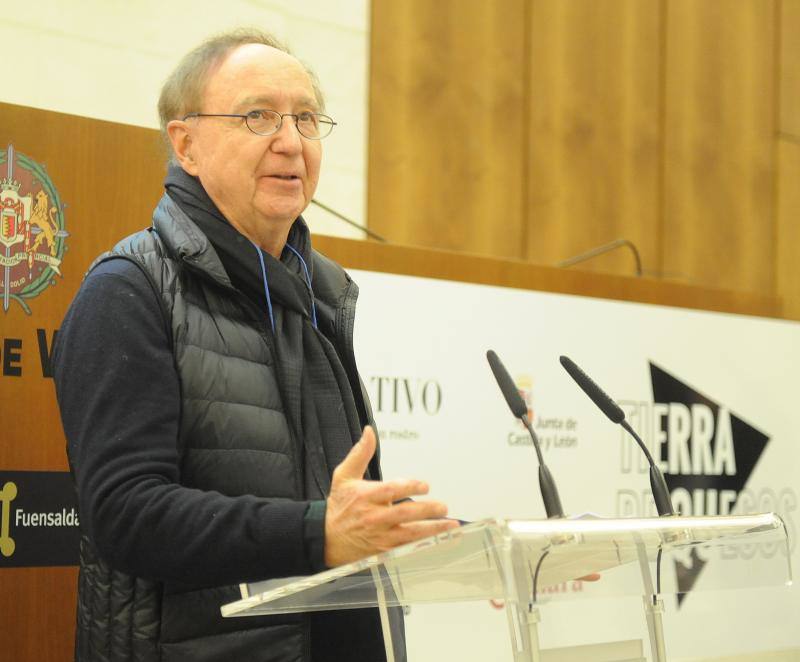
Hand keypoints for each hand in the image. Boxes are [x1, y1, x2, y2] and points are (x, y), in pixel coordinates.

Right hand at [324, 426, 458, 566]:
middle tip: (443, 507)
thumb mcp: (344, 475)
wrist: (325, 538)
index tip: (425, 485)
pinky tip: (438, 542)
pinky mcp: (383, 551)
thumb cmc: (338, 505)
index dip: (410, 486)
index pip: (392, 490)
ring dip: (433, 530)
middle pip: (405, 513)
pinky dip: (424, 545)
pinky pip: (407, 549)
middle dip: (427, 510)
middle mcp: (374, 517)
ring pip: (411, 534)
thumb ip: (360, 453)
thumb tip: (369, 432)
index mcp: (366, 496)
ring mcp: (380, 536)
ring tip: (450, 525)